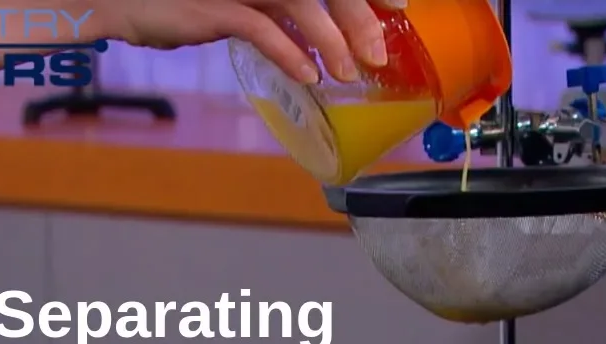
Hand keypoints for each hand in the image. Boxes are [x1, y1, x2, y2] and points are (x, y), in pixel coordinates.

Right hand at [104, 0, 408, 82]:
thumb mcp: (235, 0)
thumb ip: (275, 10)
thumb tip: (318, 37)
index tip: (395, 8)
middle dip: (357, 15)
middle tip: (380, 52)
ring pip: (299, 1)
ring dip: (330, 38)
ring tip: (350, 73)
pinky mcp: (210, 4)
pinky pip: (259, 27)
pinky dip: (288, 52)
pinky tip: (308, 75)